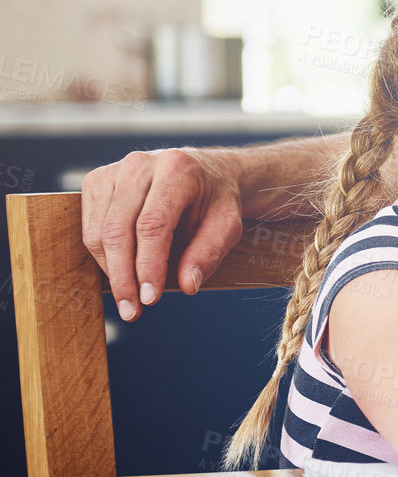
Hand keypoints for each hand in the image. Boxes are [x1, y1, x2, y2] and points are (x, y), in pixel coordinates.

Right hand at [80, 148, 244, 320]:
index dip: (148, 265)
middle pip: (118, 229)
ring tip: (128, 297)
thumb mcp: (228, 224)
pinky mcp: (97, 181)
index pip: (153, 225)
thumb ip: (209, 253)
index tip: (150, 298)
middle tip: (133, 311)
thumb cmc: (217, 200)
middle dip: (124, 276)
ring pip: (98, 231)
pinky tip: (121, 272)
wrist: (206, 172)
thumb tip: (187, 285)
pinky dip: (103, 255)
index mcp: (177, 170)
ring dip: (111, 270)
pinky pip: (89, 226)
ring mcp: (114, 171)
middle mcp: (140, 165)